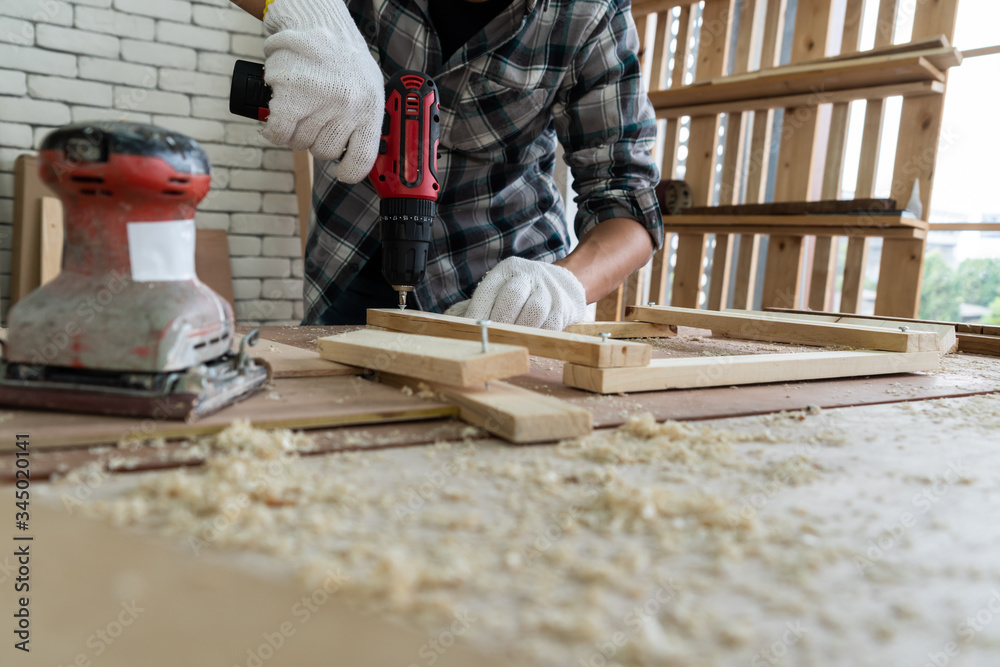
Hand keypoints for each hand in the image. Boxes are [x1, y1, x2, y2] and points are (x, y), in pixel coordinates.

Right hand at [261, 0, 383, 182]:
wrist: (314, 18)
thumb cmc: (340, 55)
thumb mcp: (367, 86)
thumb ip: (363, 119)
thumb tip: (353, 156)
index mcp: (370, 106)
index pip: (362, 159)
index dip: (349, 173)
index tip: (341, 173)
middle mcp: (349, 105)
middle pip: (325, 152)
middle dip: (315, 140)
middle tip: (312, 120)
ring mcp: (320, 99)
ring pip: (300, 143)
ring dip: (294, 132)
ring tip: (298, 109)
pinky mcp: (291, 92)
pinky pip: (279, 132)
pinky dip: (274, 131)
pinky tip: (276, 120)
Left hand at [446, 257, 587, 329]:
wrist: (565, 282)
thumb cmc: (524, 291)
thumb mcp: (504, 287)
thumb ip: (485, 305)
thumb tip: (460, 327)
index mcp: (507, 270)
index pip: (488, 291)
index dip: (476, 313)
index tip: (468, 330)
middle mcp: (528, 275)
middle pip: (512, 296)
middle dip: (499, 321)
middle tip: (492, 337)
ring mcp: (548, 289)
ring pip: (534, 310)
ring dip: (520, 329)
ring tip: (510, 340)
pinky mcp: (564, 306)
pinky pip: (550, 324)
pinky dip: (538, 334)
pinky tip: (529, 338)